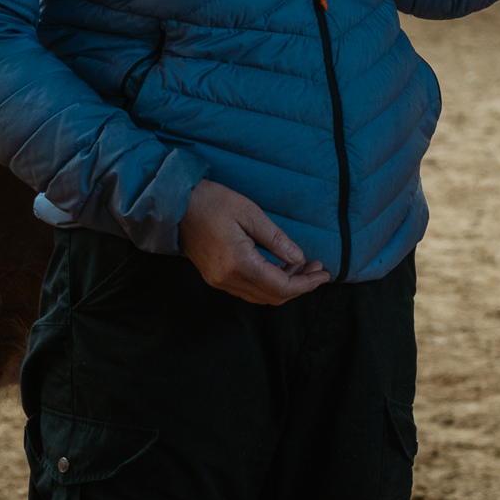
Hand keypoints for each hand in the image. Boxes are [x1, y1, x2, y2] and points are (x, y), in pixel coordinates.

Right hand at [178, 180, 328, 304]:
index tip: (324, 274)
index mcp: (239, 264)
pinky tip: (278, 268)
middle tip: (316, 268)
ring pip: (260, 297)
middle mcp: (228, 279)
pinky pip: (248, 291)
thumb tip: (299, 259)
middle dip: (299, 286)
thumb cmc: (213, 202)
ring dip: (284, 286)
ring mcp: (219, 281)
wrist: (176, 204)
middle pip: (272, 297)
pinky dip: (268, 284)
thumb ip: (276, 240)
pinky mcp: (215, 278)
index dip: (305, 284)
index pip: (280, 287)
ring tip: (301, 266)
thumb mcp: (251, 214)